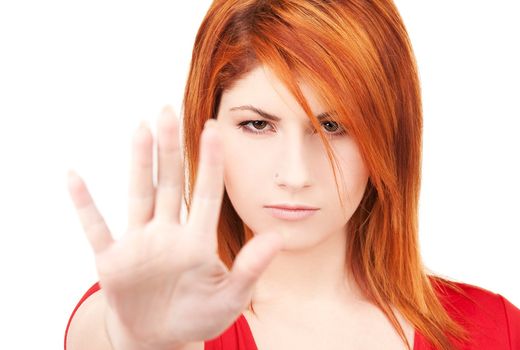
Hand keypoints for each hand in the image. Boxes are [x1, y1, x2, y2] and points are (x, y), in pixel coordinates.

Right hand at [66, 106, 282, 348]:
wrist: (159, 339)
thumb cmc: (198, 316)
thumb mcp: (230, 297)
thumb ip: (250, 268)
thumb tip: (278, 237)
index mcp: (197, 242)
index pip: (206, 194)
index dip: (211, 163)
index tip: (214, 129)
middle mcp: (167, 234)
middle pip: (169, 184)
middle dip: (170, 149)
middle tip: (168, 111)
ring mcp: (139, 245)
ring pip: (139, 195)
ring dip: (138, 163)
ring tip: (140, 128)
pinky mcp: (112, 261)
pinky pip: (96, 228)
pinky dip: (85, 205)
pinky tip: (73, 176)